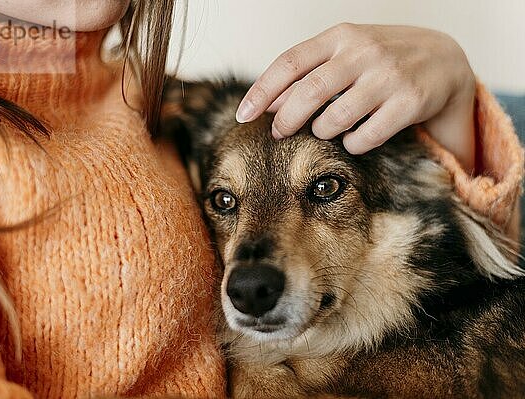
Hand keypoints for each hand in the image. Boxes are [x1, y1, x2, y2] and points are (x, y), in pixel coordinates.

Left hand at [236, 24, 475, 170]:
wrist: (444, 60)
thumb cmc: (380, 60)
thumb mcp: (344, 54)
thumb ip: (307, 73)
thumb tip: (266, 103)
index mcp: (341, 36)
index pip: (289, 63)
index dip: (261, 91)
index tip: (242, 114)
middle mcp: (364, 52)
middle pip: (309, 92)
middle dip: (285, 119)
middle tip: (277, 133)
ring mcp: (389, 76)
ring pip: (335, 118)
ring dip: (322, 131)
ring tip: (324, 130)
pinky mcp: (410, 102)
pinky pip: (365, 136)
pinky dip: (351, 144)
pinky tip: (353, 138)